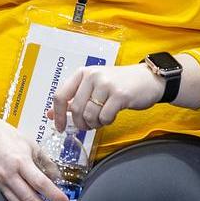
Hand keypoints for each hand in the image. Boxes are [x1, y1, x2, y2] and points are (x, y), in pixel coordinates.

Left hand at [50, 64, 164, 131]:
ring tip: (102, 118)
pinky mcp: (120, 95)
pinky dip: (106, 122)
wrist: (148, 79)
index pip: (60, 96)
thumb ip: (73, 99)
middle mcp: (93, 75)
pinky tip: (112, 116)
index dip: (58, 115)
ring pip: (89, 115)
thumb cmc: (119, 84)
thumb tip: (51, 114)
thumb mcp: (93, 87)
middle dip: (80, 123)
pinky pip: (104, 117)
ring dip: (94, 123)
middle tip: (88, 125)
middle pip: (76, 109)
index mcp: (82, 73)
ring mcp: (106, 84)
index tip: (60, 127)